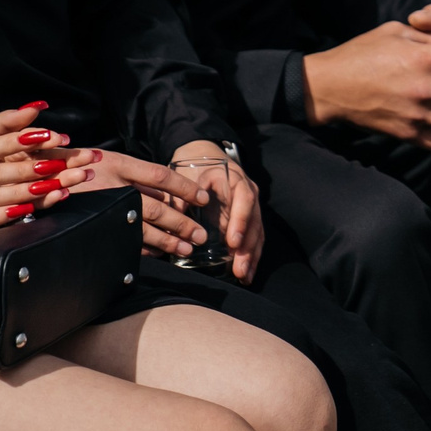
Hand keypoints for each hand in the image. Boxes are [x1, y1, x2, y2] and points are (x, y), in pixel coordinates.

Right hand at [51, 146, 253, 277]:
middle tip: (201, 234)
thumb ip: (133, 175)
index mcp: (117, 164)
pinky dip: (142, 247)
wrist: (33, 176)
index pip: (161, 175)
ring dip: (168, 240)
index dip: (185, 188)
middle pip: (156, 208)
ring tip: (186, 248)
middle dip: (182, 223)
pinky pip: (122, 239)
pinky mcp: (89, 223)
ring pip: (142, 227)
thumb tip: (169, 195)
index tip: (203, 199)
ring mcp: (100, 206)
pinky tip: (158, 253)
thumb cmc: (73, 166)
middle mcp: (111, 185)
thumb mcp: (104, 160)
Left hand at [171, 141, 261, 280]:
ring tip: (244, 276)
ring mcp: (251, 207)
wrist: (202, 154)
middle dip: (247, 249)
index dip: (240, 222)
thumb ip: (182, 197)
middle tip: (240, 269)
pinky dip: (251, 256)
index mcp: (236, 180)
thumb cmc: (193, 166)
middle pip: (254, 223)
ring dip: (251, 256)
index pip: (244, 202)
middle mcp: (249, 193)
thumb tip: (174, 221)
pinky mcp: (248, 218)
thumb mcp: (187, 175)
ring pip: (257, 233)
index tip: (233, 242)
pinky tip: (246, 273)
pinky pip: (254, 238)